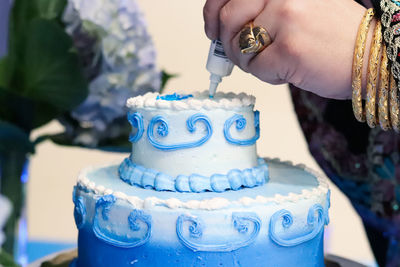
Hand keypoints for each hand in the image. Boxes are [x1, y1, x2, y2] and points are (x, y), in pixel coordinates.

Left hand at [203, 0, 372, 99]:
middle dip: (227, 44)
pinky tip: (288, 71)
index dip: (213, 13)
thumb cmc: (334, 37)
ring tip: (273, 62)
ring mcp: (285, 19)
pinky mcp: (288, 49)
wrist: (371, 56)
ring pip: (237, 46)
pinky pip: (255, 68)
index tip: (212, 29)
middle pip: (227, 20)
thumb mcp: (297, 9)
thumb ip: (262, 11)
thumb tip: (222, 27)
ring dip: (249, 61)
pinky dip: (267, 76)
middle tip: (241, 55)